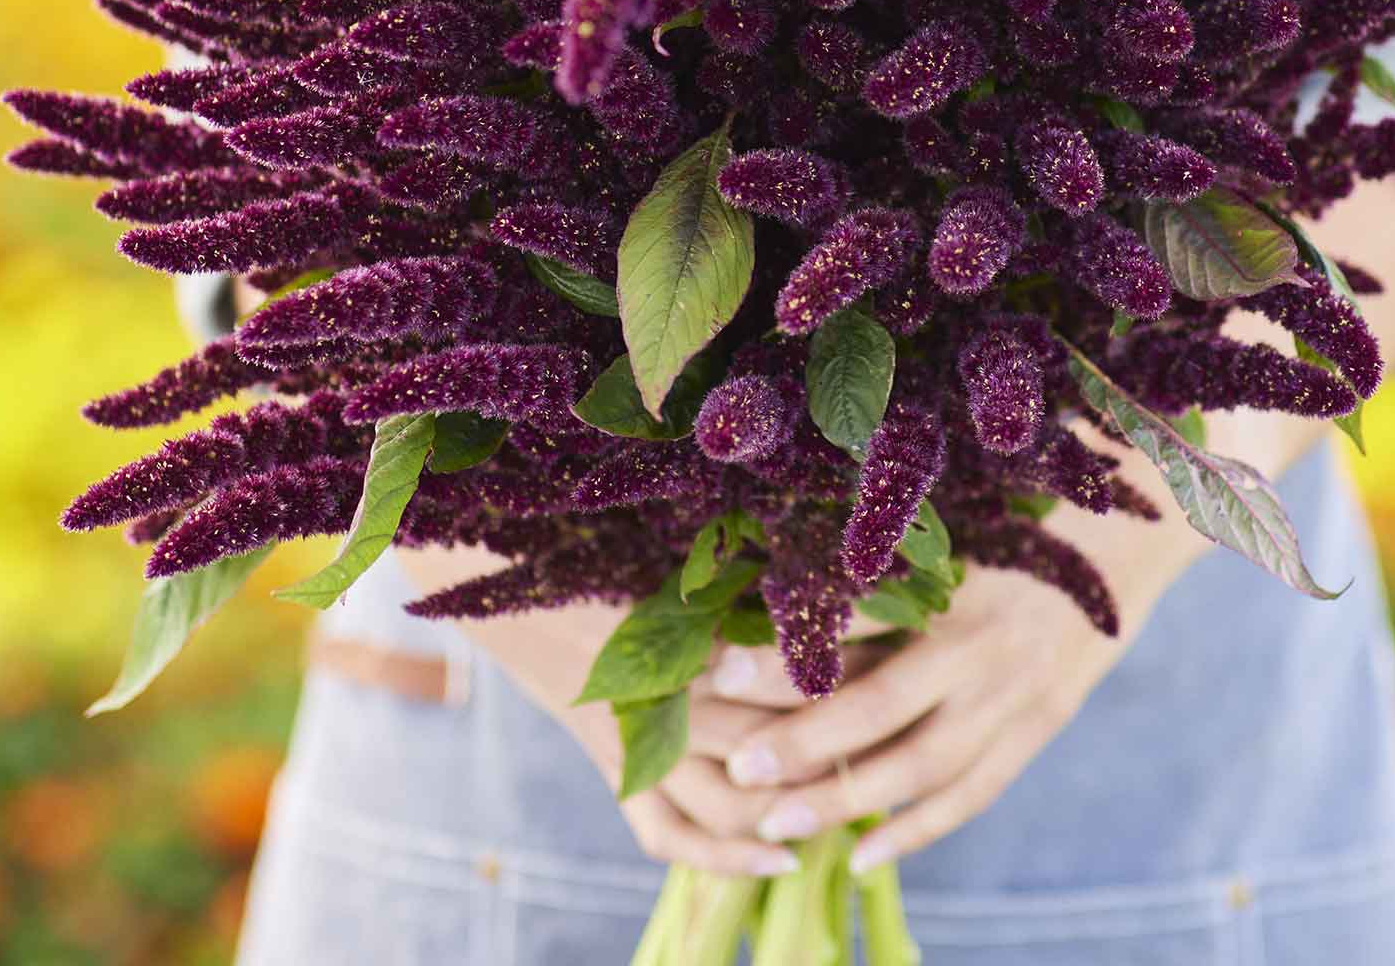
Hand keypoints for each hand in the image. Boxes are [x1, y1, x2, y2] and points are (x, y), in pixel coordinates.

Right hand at [392, 541, 889, 876]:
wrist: (498, 571)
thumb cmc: (594, 535)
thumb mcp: (671, 534)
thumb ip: (742, 552)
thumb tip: (831, 548)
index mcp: (679, 620)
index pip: (777, 668)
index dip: (840, 678)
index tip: (896, 670)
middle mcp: (657, 686)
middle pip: (762, 737)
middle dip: (829, 750)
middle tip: (890, 746)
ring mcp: (631, 734)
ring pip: (722, 797)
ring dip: (784, 810)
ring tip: (843, 809)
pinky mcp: (611, 764)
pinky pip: (668, 831)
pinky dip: (723, 856)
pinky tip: (779, 860)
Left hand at [703, 527, 1179, 873]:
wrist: (1115, 546)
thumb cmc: (1008, 526)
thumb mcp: (945, 532)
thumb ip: (876, 570)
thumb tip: (778, 591)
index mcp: (952, 579)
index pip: (857, 624)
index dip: (790, 653)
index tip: (721, 673)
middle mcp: (983, 641)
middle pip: (884, 705)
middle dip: (806, 744)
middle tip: (737, 771)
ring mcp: (1017, 693)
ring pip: (925, 765)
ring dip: (849, 800)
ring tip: (776, 823)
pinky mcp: (1039, 727)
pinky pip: (973, 792)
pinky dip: (917, 828)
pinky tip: (861, 854)